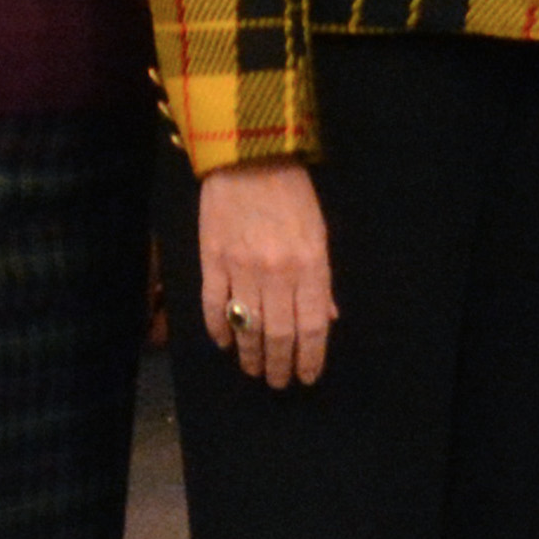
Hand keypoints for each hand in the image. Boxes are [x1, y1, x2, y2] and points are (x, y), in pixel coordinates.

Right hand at [193, 159, 334, 387]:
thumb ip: (321, 279)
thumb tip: (327, 319)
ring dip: (250, 355)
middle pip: (279, 334)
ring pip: (247, 326)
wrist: (248, 156)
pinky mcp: (211, 261)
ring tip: (253, 370)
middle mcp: (277, 274)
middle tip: (277, 382)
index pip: (312, 326)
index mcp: (311, 266)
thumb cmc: (292, 193)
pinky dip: (219, 329)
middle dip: (279, 365)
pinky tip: (223, 343)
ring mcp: (241, 269)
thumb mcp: (319, 233)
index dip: (310, 358)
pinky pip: (214, 305)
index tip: (307, 377)